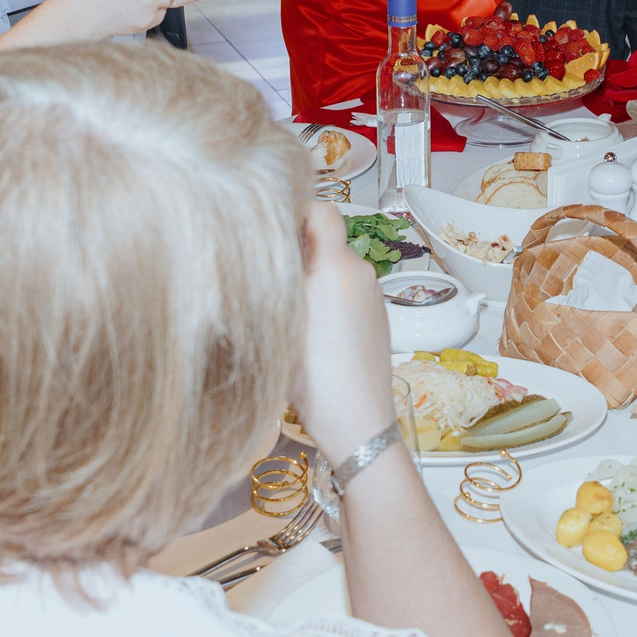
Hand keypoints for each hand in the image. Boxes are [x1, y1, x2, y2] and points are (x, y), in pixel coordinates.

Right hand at [290, 199, 398, 460]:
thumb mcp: (281, 324)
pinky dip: (328, 298)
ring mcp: (372, 296)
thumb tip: (259, 246)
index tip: (269, 225)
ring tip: (286, 307)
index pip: (321, 210)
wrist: (360, 425)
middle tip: (267, 271)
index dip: (295, 210)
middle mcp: (361, 274)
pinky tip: (310, 330)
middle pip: (325, 241)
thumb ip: (275, 278)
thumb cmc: (316, 380)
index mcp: (337, 267)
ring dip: (312, 277)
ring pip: (335, 268)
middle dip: (298, 250)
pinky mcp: (377, 318)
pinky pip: (348, 292)